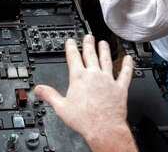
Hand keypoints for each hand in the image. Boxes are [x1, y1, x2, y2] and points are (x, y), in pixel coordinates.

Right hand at [35, 36, 135, 151]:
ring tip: (103, 43)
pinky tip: (129, 59)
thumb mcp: (61, 108)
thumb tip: (39, 89)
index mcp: (78, 78)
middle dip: (88, 44)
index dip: (71, 47)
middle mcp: (94, 75)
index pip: (73, 57)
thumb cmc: (84, 120)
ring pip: (106, 60)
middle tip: (88, 37)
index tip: (71, 41)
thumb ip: (50, 96)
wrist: (104, 129)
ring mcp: (108, 80)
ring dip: (104, 50)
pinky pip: (125, 74)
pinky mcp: (120, 88)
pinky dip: (127, 65)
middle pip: (90, 55)